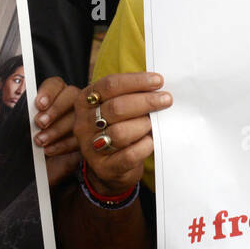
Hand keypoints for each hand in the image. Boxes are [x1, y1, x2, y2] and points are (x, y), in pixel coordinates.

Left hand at [34, 76, 82, 185]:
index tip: (39, 104)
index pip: (56, 84)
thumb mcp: (26, 129)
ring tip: (41, 141)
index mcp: (56, 95)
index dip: (48, 92)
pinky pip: (82, 137)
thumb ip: (27, 117)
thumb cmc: (33, 144)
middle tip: (40, 123)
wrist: (44, 169)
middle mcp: (73, 102)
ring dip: (58, 128)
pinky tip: (51, 150)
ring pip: (78, 115)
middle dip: (55, 109)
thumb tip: (25, 112)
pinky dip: (64, 144)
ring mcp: (85, 118)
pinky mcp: (90, 137)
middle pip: (72, 95)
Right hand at [76, 73, 172, 196]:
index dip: (136, 81)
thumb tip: (158, 86)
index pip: (109, 85)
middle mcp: (84, 123)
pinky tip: (150, 141)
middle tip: (166, 100)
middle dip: (145, 102)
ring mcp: (91, 147)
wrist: (112, 167)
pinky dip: (144, 146)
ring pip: (120, 132)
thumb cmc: (120, 128)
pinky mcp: (105, 167)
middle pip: (116, 107)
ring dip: (143, 125)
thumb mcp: (118, 109)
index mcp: (85, 102)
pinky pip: (129, 154)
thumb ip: (131, 95)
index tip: (158, 81)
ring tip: (153, 123)